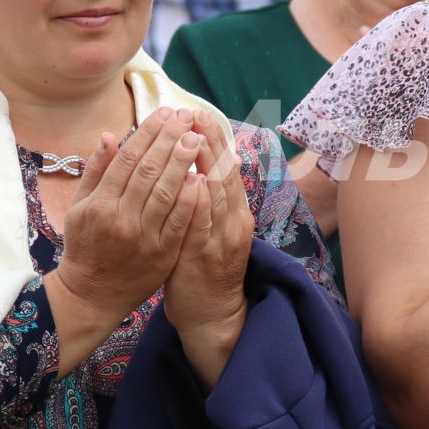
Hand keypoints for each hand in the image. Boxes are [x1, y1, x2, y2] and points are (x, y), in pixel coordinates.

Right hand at [48, 108, 201, 326]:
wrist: (92, 293)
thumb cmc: (86, 245)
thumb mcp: (80, 207)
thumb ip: (95, 172)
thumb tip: (108, 136)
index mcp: (99, 203)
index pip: (127, 159)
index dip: (148, 133)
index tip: (165, 113)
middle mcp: (120, 217)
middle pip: (149, 171)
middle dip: (170, 140)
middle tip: (187, 117)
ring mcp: (142, 236)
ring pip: (167, 193)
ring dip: (183, 162)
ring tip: (197, 138)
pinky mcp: (162, 253)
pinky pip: (180, 223)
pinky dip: (191, 199)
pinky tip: (202, 177)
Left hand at [163, 112, 256, 382]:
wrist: (212, 314)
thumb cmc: (203, 270)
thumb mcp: (209, 229)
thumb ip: (207, 199)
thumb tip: (208, 163)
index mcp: (234, 211)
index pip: (225, 168)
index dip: (213, 140)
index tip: (199, 114)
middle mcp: (234, 220)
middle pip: (225, 174)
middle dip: (210, 142)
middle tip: (196, 114)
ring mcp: (223, 237)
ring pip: (218, 194)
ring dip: (206, 163)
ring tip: (194, 136)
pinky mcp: (207, 255)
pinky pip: (204, 224)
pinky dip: (201, 202)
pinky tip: (194, 182)